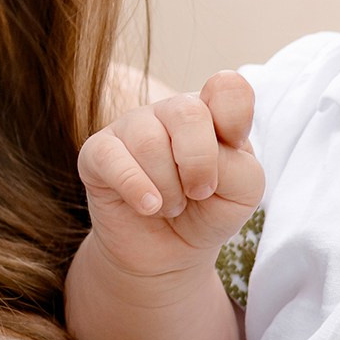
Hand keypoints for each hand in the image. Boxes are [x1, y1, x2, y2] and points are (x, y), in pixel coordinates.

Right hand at [76, 71, 262, 280]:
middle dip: (199, 163)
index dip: (236, 119)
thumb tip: (203, 157)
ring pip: (149, 142)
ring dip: (168, 188)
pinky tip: (148, 207)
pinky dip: (136, 188)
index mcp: (211, 111)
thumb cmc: (208, 212)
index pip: (228, 88)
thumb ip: (240, 167)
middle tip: (200, 193)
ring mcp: (131, 127)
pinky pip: (112, 159)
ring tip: (172, 206)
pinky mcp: (97, 153)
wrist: (168, 252)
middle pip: (188, 112)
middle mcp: (170, 112)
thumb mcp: (243, 193)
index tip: (233, 150)